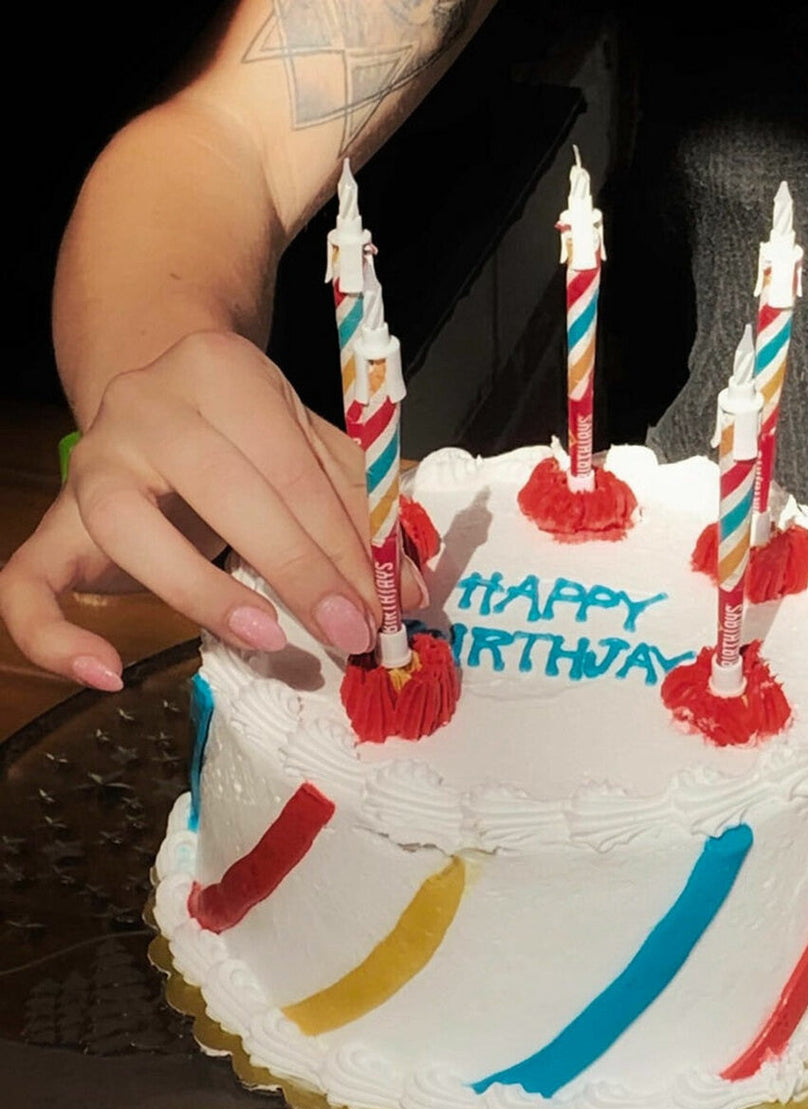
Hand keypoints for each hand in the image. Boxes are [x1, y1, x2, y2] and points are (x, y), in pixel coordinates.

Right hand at [0, 330, 424, 689]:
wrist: (162, 395)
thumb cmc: (250, 433)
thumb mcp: (310, 447)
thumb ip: (360, 510)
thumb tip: (409, 588)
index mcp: (222, 374)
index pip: (291, 468)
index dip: (340, 544)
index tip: (380, 607)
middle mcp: (146, 407)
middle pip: (223, 490)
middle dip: (298, 571)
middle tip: (348, 633)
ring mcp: (91, 462)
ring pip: (128, 528)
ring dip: (202, 593)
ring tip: (267, 637)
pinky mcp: (53, 520)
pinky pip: (24, 581)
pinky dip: (54, 636)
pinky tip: (108, 677)